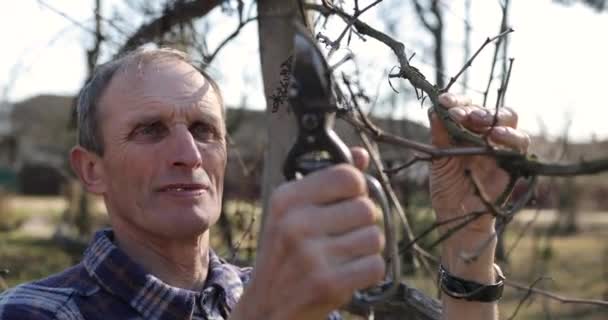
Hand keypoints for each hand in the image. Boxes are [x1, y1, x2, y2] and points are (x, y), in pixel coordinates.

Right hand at [231, 148, 384, 319]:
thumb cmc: (284, 256)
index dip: (357, 189)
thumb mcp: (293, 214)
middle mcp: (295, 224)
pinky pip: (375, 265)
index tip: (347, 201)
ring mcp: (310, 255)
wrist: (266, 308)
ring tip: (343, 255)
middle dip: (362, 223)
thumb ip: (327, 182)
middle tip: (343, 236)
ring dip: (366, 248)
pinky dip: (367, 270)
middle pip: (366, 208)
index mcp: (286, 200)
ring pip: (375, 237)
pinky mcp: (327, 283)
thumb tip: (361, 156)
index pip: (348, 176)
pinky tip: (347, 273)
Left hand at [429, 93, 529, 278]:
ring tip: (477, 121)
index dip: (458, 101)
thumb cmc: (448, 190)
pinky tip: (496, 137)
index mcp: (468, 133)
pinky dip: (510, 138)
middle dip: (476, 108)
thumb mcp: (438, 161)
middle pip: (493, 112)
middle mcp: (487, 139)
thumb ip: (439, 136)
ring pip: (511, 123)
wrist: (457, 221)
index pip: (469, 107)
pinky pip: (520, 148)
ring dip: (495, 118)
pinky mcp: (514, 166)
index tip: (443, 101)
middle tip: (460, 114)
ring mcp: (502, 151)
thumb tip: (434, 108)